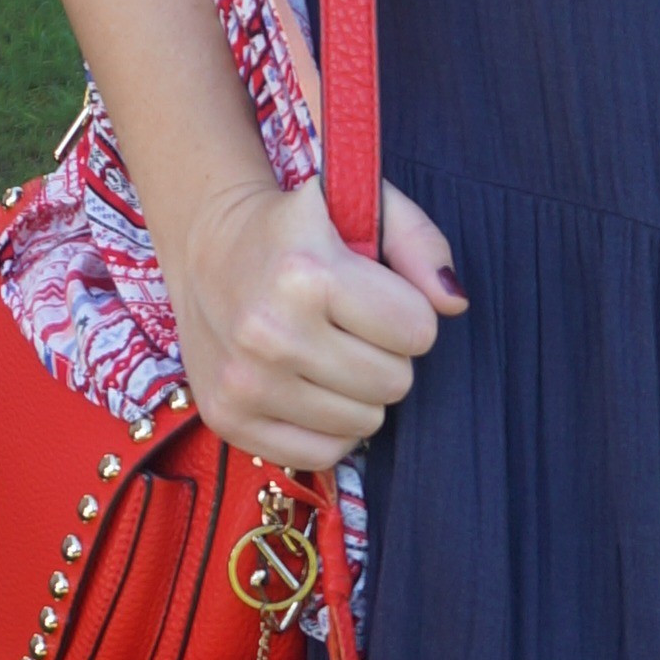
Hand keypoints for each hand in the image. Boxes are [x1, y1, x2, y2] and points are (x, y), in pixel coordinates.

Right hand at [160, 169, 466, 471]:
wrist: (206, 244)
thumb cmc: (297, 228)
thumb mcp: (363, 206)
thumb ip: (421, 244)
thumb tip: (453, 302)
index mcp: (305, 273)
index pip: (418, 331)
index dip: (408, 312)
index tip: (376, 295)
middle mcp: (270, 333)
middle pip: (394, 383)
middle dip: (387, 353)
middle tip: (351, 325)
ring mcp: (244, 382)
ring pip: (365, 423)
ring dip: (359, 391)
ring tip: (327, 351)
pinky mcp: (227, 418)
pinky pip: (321, 453)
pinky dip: (328, 426)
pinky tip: (309, 385)